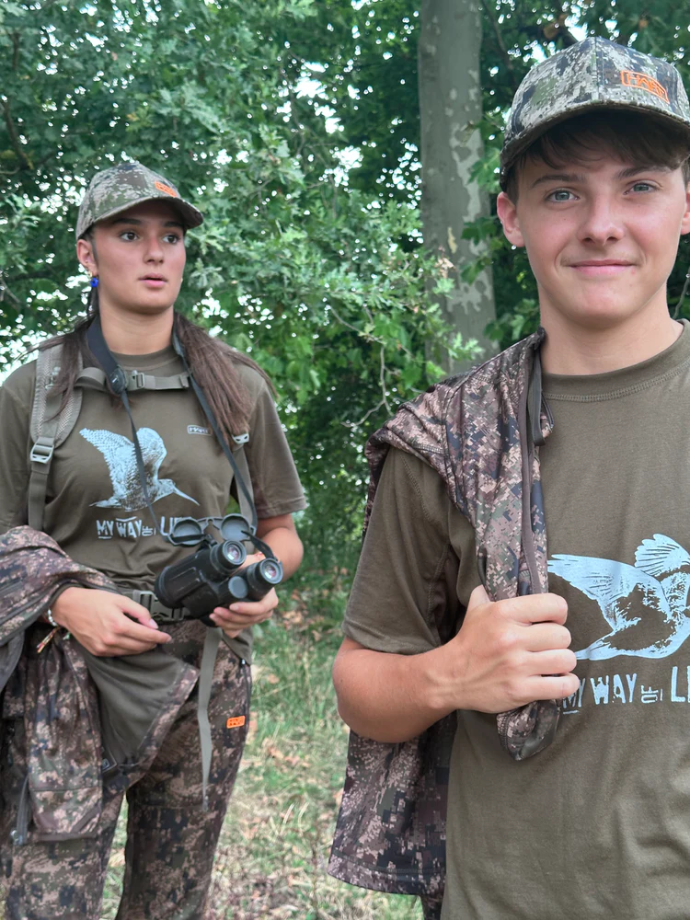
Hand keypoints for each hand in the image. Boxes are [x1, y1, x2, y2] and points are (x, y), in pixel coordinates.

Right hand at [51, 586, 170, 656]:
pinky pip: (118, 654)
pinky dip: (127, 649)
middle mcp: (112, 639)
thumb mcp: (120, 600)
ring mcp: (103, 648)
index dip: (159, 637)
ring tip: (147, 641)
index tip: (167, 637)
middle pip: (140, 646)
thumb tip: (152, 625)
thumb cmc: (94, 601)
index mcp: (119, 625)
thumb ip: (139, 612)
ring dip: (141, 648)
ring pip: (130, 652)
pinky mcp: (97, 651)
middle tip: (158, 638)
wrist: (69, 607)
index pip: (146, 636)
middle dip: (152, 643)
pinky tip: (131, 643)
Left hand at [208, 553, 279, 638]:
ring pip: (242, 626)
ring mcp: (256, 618)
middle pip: (249, 620)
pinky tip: (217, 622)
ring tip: (213, 615)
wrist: (255, 576)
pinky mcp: (247, 622)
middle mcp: (266, 611)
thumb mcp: (251, 563)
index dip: (246, 609)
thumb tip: (233, 559)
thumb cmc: (253, 569)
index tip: (231, 605)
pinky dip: (226, 627)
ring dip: (226, 622)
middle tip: (216, 610)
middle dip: (231, 617)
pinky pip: (238, 630)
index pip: (260, 608)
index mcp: (270, 599)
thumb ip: (245, 561)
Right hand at [440, 584, 578, 712]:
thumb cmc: (469, 641)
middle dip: (559, 641)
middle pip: (563, 635)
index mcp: (504, 612)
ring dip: (563, 662)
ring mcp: (517, 666)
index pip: (554, 605)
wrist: (450, 676)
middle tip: (548, 646)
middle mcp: (511, 637)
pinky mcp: (520, 690)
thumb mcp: (476, 609)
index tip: (551, 621)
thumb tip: (501, 574)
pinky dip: (566, 684)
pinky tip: (559, 680)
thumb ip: (490, 591)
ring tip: (553, 663)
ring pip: (566, 660)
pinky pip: (562, 686)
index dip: (558, 613)